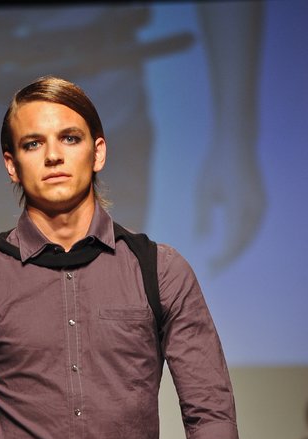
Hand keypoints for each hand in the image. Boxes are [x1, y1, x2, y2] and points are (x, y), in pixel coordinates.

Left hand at [195, 140, 265, 272]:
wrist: (236, 144)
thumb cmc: (214, 166)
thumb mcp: (202, 192)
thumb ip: (202, 218)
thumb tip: (200, 242)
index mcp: (238, 202)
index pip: (232, 239)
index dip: (222, 257)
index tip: (209, 268)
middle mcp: (254, 205)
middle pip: (242, 242)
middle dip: (227, 260)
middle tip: (211, 272)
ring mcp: (260, 205)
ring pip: (249, 237)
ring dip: (234, 253)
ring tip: (217, 264)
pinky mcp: (261, 204)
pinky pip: (251, 229)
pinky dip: (240, 242)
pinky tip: (227, 250)